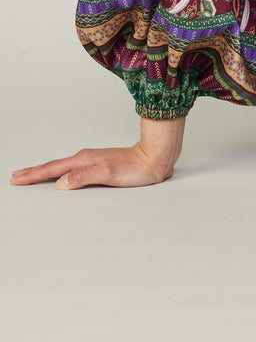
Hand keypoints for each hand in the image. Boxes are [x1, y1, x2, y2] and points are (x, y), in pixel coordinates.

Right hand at [10, 116, 185, 189]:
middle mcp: (86, 158)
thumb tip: (61, 183)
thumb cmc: (136, 167)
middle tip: (16, 175)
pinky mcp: (99, 164)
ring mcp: (92, 160)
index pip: (54, 169)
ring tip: (31, 174)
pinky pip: (72, 168)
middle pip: (54, 166)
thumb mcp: (109, 174)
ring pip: (62, 166)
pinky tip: (59, 175)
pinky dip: (59, 171)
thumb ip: (84, 177)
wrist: (154, 158)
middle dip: (34, 171)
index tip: (17, 178)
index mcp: (85, 160)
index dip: (35, 175)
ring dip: (45, 171)